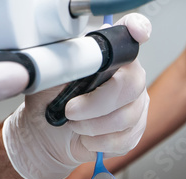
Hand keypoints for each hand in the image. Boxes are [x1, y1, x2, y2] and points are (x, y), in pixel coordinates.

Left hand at [3, 13, 151, 178]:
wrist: (47, 135)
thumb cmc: (49, 101)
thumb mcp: (48, 77)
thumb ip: (62, 62)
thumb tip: (65, 57)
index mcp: (109, 55)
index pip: (131, 34)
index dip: (138, 29)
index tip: (136, 32)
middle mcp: (129, 76)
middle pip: (130, 85)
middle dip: (96, 103)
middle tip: (70, 110)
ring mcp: (136, 104)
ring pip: (126, 117)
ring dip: (92, 125)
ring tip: (74, 124)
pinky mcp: (134, 130)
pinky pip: (124, 139)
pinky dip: (98, 142)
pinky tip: (86, 137)